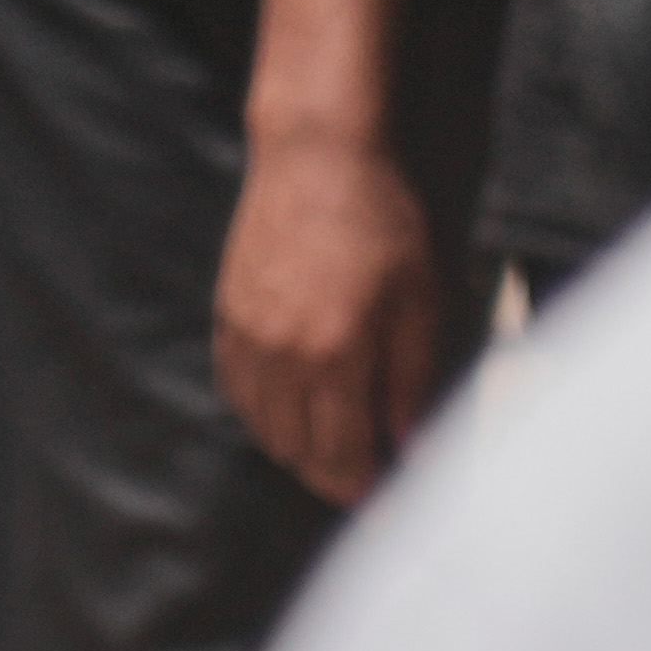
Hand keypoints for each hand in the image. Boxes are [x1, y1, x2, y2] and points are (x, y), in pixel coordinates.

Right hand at [215, 129, 438, 506]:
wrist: (317, 156)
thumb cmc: (382, 222)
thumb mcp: (422, 301)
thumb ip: (412, 380)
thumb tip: (408, 445)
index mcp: (335, 353)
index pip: (340, 456)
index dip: (362, 488)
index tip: (383, 494)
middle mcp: (281, 353)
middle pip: (295, 451)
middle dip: (330, 474)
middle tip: (362, 472)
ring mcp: (246, 334)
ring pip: (260, 426)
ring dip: (294, 448)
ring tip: (330, 445)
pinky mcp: (227, 314)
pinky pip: (235, 388)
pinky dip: (261, 413)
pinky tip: (288, 409)